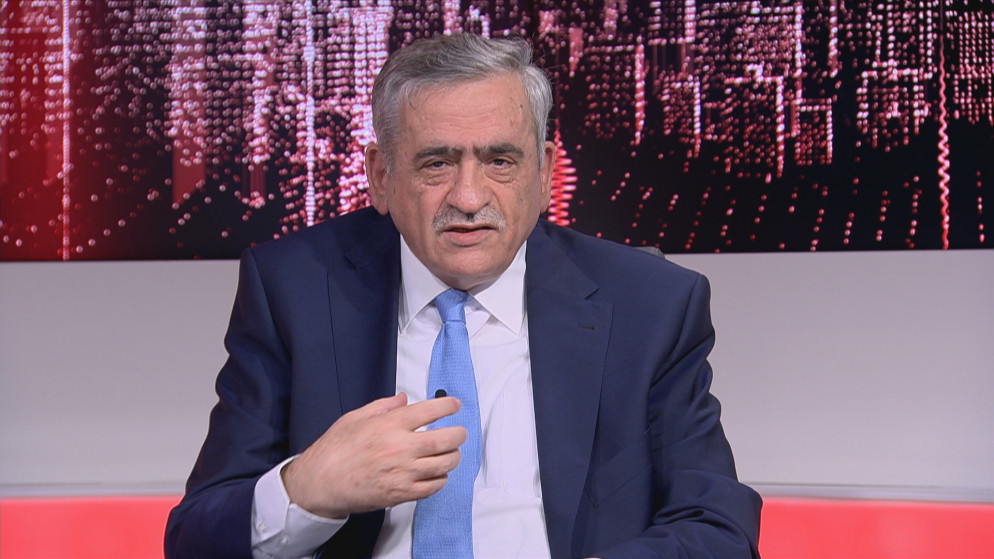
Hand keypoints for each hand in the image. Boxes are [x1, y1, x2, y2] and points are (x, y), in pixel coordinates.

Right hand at [281, 393, 464, 518]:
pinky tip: (436, 473)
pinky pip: (434, 486)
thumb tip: (403, 399)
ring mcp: (403, 472)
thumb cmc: (334, 450)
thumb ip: (383, 406)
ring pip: (445, 464)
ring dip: (453, 457)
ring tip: (450, 453)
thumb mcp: (355, 418)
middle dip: (459, 434)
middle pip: (447, 439)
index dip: (449, 406)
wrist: (320, 483)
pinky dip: (441, 479)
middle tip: (459, 432)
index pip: (432, 411)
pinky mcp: (402, 494)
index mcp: (390, 424)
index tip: (455, 406)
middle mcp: (401, 447)